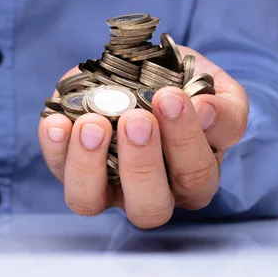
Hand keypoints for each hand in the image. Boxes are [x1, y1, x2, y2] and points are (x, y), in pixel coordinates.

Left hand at [38, 46, 248, 227]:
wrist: (140, 70)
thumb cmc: (182, 87)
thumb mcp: (213, 90)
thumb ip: (224, 109)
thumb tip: (206, 113)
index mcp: (191, 179)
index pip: (194, 177)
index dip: (184, 141)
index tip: (171, 97)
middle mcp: (147, 193)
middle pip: (148, 206)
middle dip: (141, 164)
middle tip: (136, 119)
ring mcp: (103, 186)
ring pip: (88, 201)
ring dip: (88, 163)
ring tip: (93, 123)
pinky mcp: (67, 166)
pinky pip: (56, 166)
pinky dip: (53, 146)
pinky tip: (58, 121)